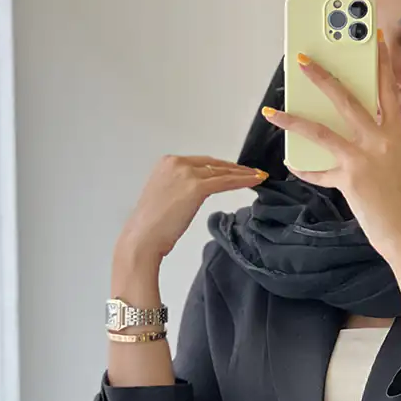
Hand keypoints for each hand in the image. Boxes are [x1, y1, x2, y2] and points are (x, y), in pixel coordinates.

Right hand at [116, 154, 267, 267]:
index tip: (234, 170)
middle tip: (251, 172)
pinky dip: (242, 181)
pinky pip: (225, 181)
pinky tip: (255, 181)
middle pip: (213, 163)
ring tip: (258, 176)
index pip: (201, 162)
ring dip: (242, 173)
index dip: (221, 166)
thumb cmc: (150, 226)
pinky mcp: (196, 187)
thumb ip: (178, 189)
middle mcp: (176, 163)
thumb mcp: (164, 197)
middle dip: (234, 168)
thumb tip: (192, 194)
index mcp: (167, 163)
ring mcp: (186, 173)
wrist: (143, 238)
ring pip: (221, 171)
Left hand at [262, 31, 400, 265]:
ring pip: (322, 131)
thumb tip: (352, 134)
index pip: (387, 90)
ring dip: (293, 119)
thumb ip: (379, 144)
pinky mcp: (349, 179)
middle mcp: (380, 140)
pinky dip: (304, 169)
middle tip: (301, 61)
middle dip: (322, 77)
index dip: (381, 63)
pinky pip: (319, 172)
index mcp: (395, 134)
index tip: (374, 38)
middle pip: (347, 99)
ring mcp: (364, 158)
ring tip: (273, 111)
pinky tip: (291, 164)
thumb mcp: (398, 163)